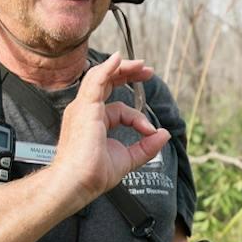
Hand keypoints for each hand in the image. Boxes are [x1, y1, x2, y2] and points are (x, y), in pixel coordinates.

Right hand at [45, 54, 168, 213]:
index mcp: (93, 121)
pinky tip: (119, 59)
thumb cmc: (94, 174)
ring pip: (102, 77)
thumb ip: (146, 146)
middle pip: (106, 82)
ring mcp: (83, 107)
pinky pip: (96, 80)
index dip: (138, 116)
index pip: (119, 109)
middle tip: (147, 70)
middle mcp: (85, 111)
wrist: (77, 182)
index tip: (151, 131)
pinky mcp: (86, 108)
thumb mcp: (128, 158)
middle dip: (127, 73)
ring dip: (123, 68)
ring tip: (142, 65)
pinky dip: (108, 68)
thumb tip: (164, 134)